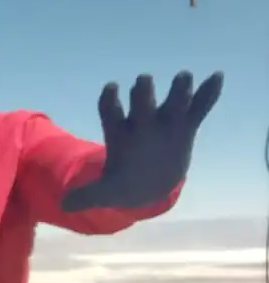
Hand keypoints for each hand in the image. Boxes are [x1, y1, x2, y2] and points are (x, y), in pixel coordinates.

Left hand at [61, 71, 222, 211]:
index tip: (110, 88)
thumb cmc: (123, 183)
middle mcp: (142, 122)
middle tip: (143, 81)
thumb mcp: (106, 191)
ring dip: (178, 90)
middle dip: (142, 93)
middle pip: (141, 102)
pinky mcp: (186, 126)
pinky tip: (217, 77)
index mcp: (120, 133)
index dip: (109, 100)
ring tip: (184, 77)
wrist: (148, 183)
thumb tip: (65, 205)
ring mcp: (165, 122)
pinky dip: (207, 94)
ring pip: (171, 102)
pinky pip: (198, 108)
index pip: (110, 111)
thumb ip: (87, 195)